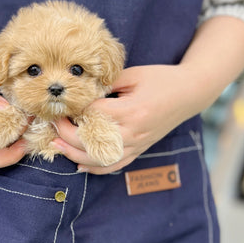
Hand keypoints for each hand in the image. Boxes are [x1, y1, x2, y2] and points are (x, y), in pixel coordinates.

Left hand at [52, 64, 201, 174]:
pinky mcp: (140, 150)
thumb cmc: (161, 79)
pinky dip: (95, 168)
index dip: (73, 110)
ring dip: (75, 154)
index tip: (60, 105)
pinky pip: (115, 165)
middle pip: (91, 140)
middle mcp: (133, 132)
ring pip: (100, 159)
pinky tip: (79, 165)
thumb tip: (81, 91)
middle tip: (53, 122)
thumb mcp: (133, 74)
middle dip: (66, 133)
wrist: (190, 94)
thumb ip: (106, 83)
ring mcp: (137, 144)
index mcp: (131, 111)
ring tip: (57, 145)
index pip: (92, 115)